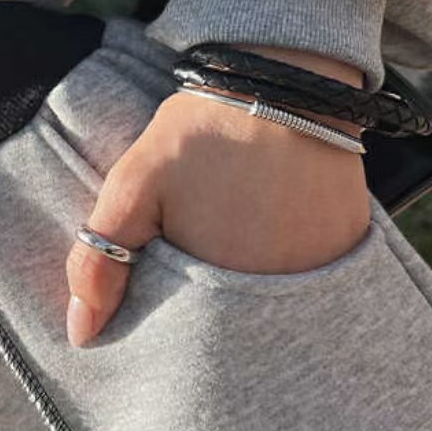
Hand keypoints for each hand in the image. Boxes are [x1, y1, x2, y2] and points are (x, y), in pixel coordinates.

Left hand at [64, 45, 371, 346]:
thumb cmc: (202, 135)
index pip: (192, 349)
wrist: (284, 81)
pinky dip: (288, 269)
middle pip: (235, 336)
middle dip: (210, 318)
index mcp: (222, 293)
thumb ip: (98, 260)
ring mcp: (321, 276)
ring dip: (250, 294)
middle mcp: (280, 298)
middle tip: (200, 252)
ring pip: (271, 309)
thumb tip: (80, 334)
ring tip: (234, 238)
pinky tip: (270, 232)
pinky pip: (309, 281)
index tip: (159, 300)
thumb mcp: (133, 187)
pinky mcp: (350, 251)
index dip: (170, 333)